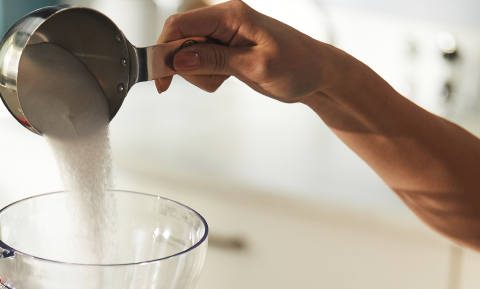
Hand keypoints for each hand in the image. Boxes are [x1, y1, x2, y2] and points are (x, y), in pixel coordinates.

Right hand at [156, 0, 341, 103]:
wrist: (317, 74)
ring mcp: (222, 35)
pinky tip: (229, 78)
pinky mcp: (224, 50)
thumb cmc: (297, 65)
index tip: (162, 79)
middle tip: (214, 81)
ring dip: (200, 75)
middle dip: (188, 67)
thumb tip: (180, 58)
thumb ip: (216, 61)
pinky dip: (208, 77)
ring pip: (188, 56)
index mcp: (230, 15)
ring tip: (228, 79)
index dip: (165, 50)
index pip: (181, 25)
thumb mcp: (256, 67)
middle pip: (180, 41)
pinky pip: (200, 64)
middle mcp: (223, 20)